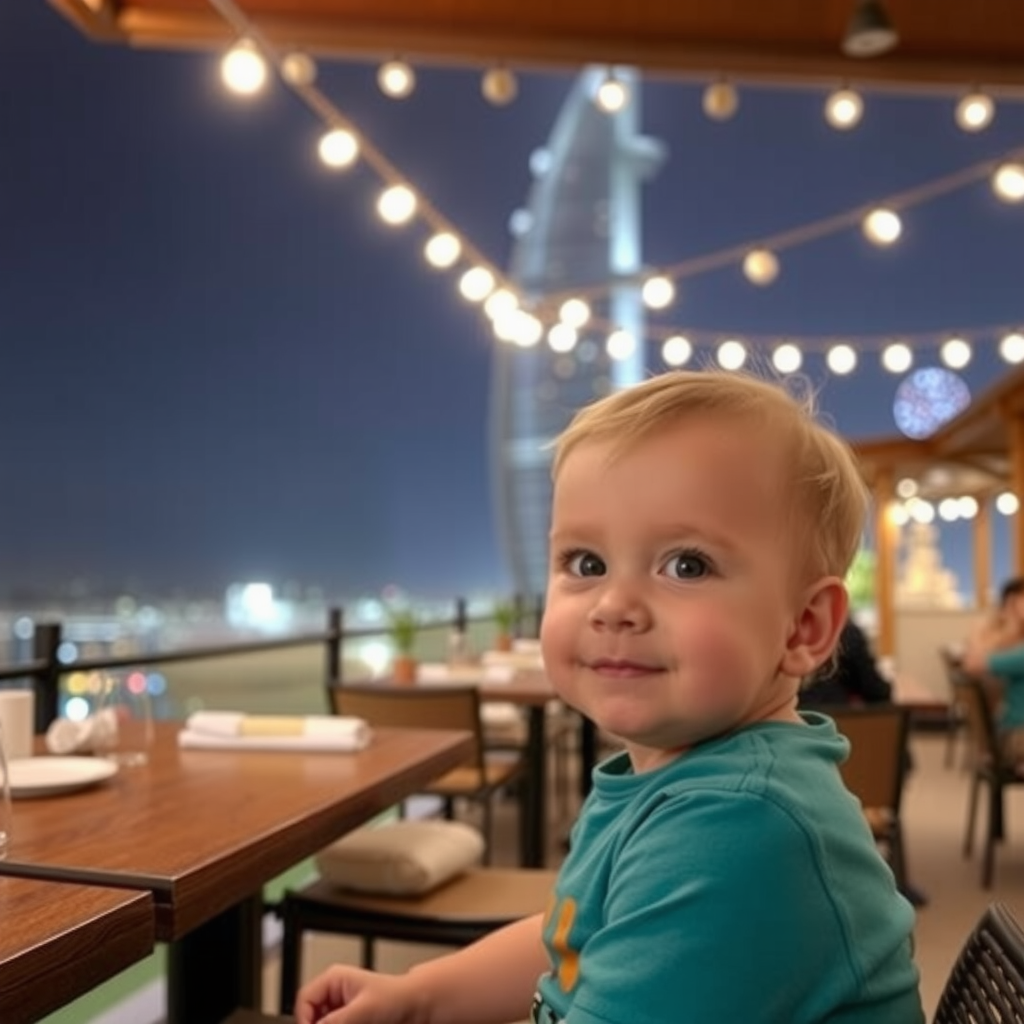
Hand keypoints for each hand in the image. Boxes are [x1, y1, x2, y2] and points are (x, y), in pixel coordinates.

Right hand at [295, 965, 424, 1023]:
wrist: (417, 1007)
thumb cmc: (396, 998)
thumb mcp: (362, 1010)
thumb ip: (335, 1023)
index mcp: (333, 980)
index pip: (304, 1001)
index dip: (305, 1020)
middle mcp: (333, 994)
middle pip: (311, 1017)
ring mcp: (340, 1010)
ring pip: (323, 1023)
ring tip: (356, 1022)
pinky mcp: (348, 1021)